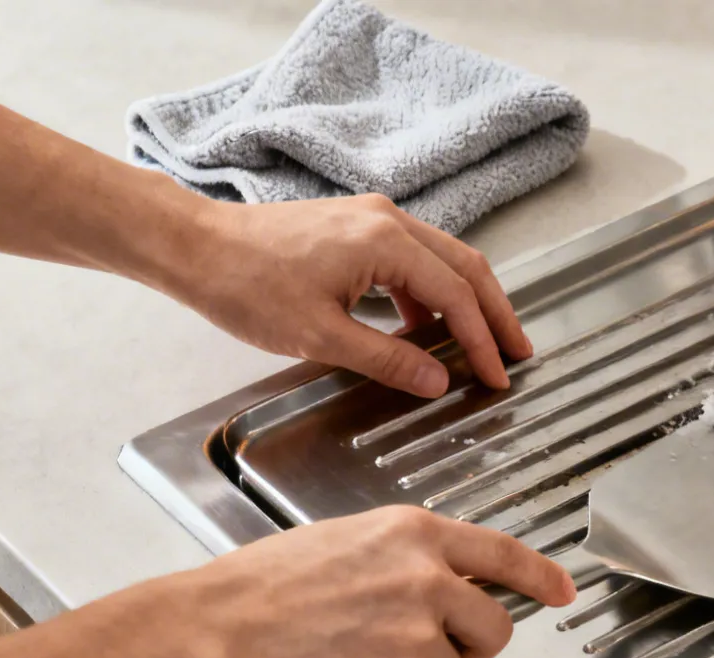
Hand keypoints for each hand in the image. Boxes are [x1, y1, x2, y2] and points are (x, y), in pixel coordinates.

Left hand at [176, 194, 531, 396]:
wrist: (195, 245)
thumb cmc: (246, 285)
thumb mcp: (320, 336)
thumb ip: (387, 360)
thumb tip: (438, 382)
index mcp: (386, 243)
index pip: (457, 297)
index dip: (482, 342)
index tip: (498, 377)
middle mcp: (388, 220)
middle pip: (467, 267)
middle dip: (496, 314)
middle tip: (518, 353)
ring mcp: (373, 218)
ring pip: (444, 261)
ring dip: (468, 303)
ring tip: (482, 345)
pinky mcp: (357, 226)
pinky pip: (414, 260)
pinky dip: (432, 294)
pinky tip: (426, 330)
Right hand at [183, 506, 575, 657]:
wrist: (214, 634)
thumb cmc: (263, 587)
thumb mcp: (346, 542)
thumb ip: (405, 560)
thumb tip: (443, 583)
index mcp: (414, 537)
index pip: (502, 554)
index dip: (539, 576)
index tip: (562, 590)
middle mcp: (426, 583)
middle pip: (495, 626)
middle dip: (475, 644)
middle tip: (435, 647)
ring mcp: (414, 639)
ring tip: (355, 653)